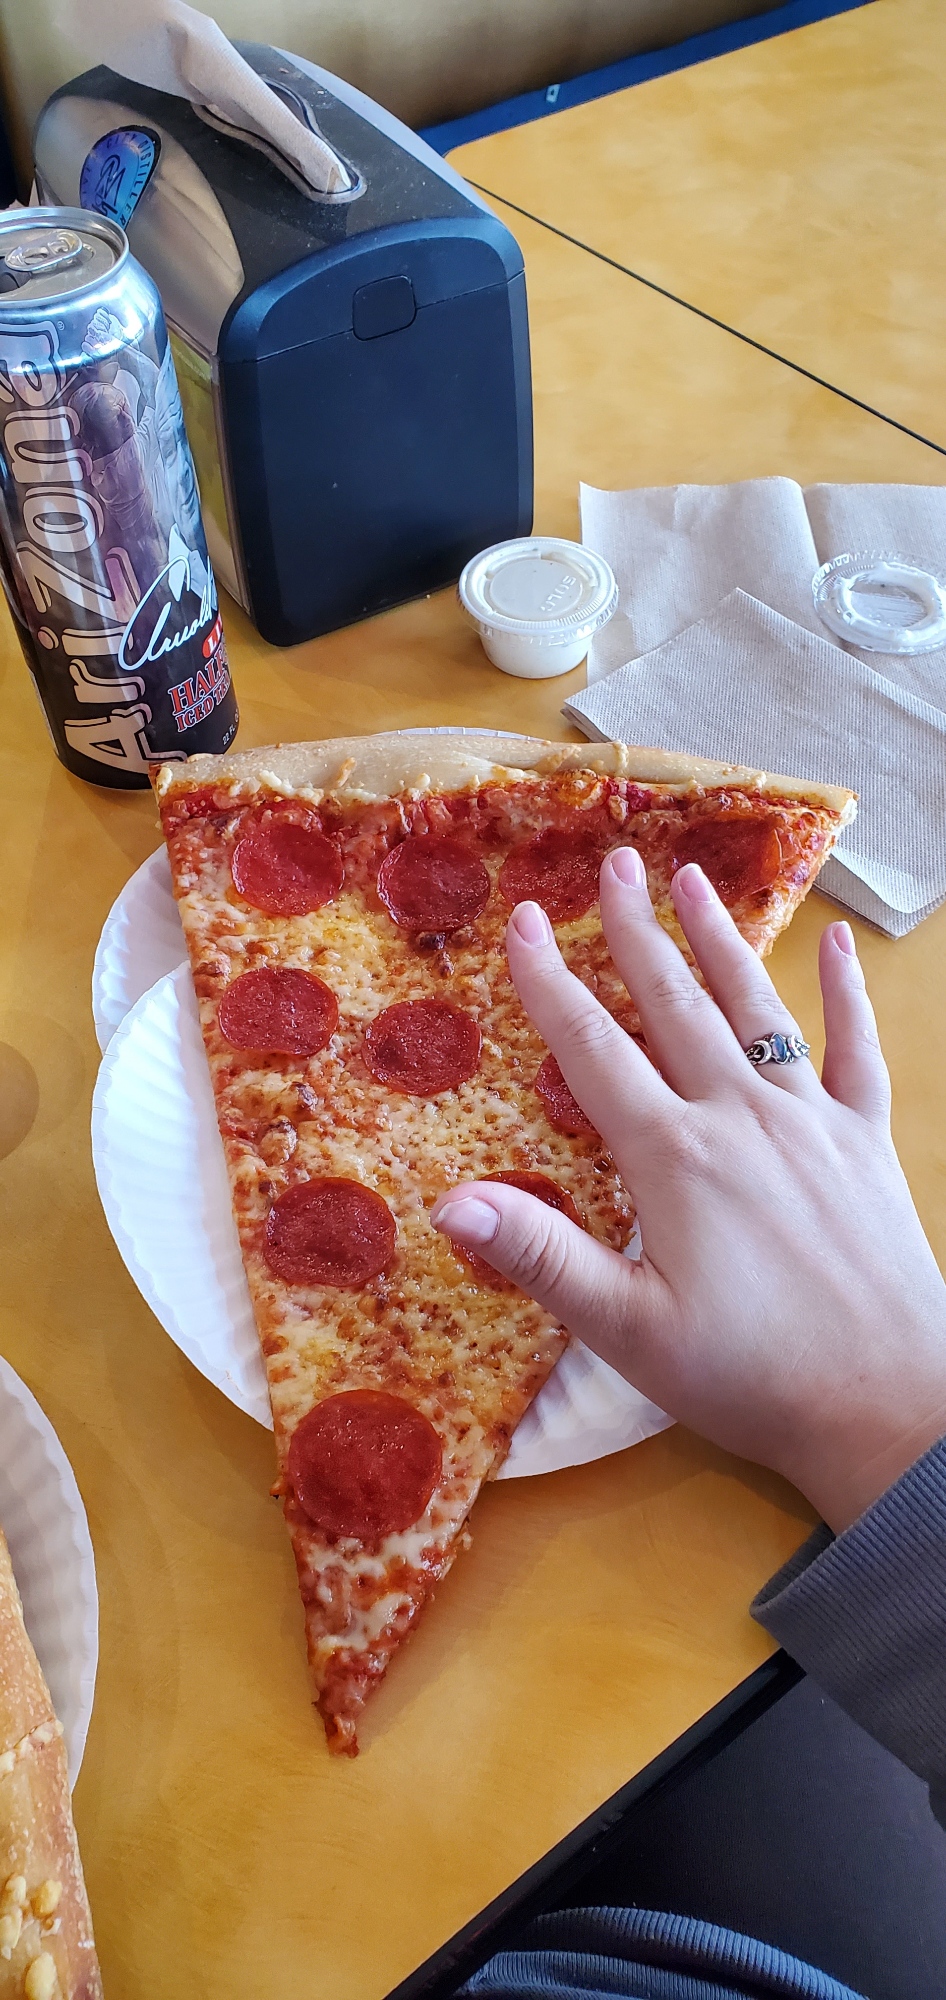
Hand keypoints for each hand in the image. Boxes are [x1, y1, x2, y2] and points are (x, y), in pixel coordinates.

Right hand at [432, 848, 945, 1531]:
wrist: (889, 1402)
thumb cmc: (752, 1376)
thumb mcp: (629, 1331)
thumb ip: (543, 1258)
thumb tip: (451, 1201)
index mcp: (673, 1157)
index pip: (593, 1050)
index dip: (550, 983)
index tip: (522, 922)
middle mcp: (739, 1117)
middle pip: (674, 1004)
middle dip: (636, 930)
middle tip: (612, 864)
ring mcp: (810, 1122)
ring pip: (755, 1008)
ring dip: (721, 940)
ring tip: (692, 879)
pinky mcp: (865, 1142)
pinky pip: (856, 1049)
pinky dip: (847, 994)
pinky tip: (840, 946)